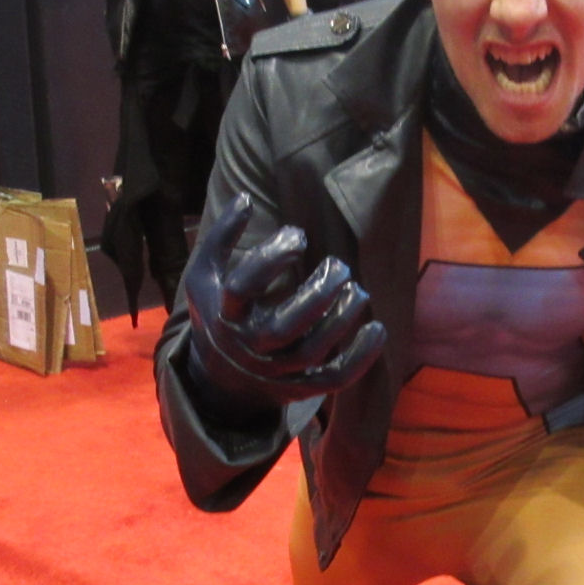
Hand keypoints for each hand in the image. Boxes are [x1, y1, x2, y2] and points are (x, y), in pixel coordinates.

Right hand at [184, 193, 385, 419]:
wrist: (221, 378)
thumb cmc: (219, 311)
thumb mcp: (206, 274)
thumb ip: (222, 236)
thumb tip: (245, 197)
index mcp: (224, 314)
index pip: (243, 288)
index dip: (270, 259)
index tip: (298, 234)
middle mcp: (249, 347)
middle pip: (282, 329)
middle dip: (316, 295)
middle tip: (339, 266)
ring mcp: (276, 372)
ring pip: (312, 351)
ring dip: (341, 320)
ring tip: (358, 290)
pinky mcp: (301, 388)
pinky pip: (334, 379)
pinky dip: (360, 359)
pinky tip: (377, 329)